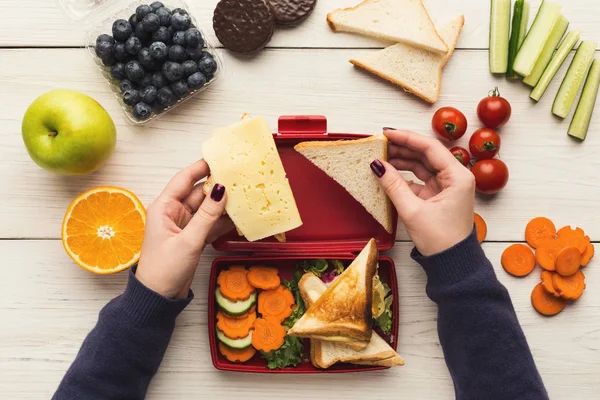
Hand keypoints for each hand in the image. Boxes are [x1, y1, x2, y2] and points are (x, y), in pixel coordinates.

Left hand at [136, 160, 233, 297]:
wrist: (158, 298)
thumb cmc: (164, 269)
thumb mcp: (188, 241)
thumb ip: (207, 215)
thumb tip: (221, 190)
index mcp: (164, 207)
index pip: (184, 179)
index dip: (201, 167)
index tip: (219, 157)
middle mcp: (174, 213)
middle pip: (199, 192)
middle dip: (218, 185)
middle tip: (240, 177)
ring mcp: (184, 225)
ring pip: (207, 208)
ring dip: (223, 204)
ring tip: (245, 194)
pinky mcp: (193, 237)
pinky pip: (210, 223)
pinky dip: (223, 221)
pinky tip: (239, 217)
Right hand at [371, 129, 474, 255]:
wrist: (452, 263)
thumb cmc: (441, 240)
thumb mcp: (413, 211)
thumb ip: (393, 185)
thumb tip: (377, 165)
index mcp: (458, 177)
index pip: (430, 147)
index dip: (407, 138)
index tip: (387, 133)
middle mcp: (455, 178)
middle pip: (426, 154)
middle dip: (402, 148)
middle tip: (380, 144)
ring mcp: (446, 187)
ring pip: (421, 165)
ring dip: (402, 161)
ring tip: (381, 156)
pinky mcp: (437, 196)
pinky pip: (418, 179)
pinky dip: (403, 176)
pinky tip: (387, 174)